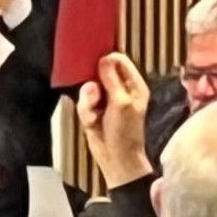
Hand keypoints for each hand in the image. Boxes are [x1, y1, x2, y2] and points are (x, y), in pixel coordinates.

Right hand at [76, 52, 152, 186]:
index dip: (108, 61)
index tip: (97, 68)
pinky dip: (85, 111)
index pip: (120, 61)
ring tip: (94, 114)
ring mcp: (106, 99)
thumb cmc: (124, 131)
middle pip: (100, 72)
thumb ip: (112, 80)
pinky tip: (91, 121)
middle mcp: (120, 89)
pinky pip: (83, 102)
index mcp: (134, 85)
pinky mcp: (93, 109)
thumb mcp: (120, 103)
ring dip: (88, 101)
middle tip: (96, 96)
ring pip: (88, 88)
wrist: (115, 157)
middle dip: (94, 84)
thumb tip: (104, 59)